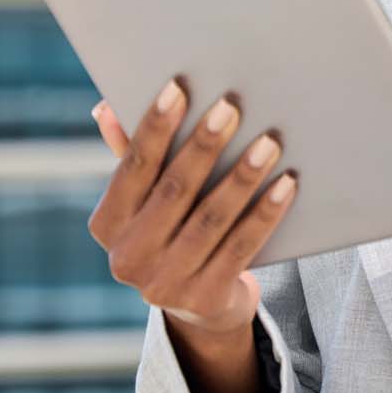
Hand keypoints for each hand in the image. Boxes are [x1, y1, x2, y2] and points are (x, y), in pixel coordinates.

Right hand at [88, 79, 297, 343]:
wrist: (201, 304)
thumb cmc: (172, 228)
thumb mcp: (146, 198)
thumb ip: (130, 154)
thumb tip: (105, 107)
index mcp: (107, 225)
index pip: (132, 167)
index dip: (153, 127)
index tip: (178, 88)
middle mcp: (128, 259)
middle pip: (173, 190)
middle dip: (204, 145)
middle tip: (230, 107)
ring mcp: (165, 284)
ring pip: (211, 219)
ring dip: (243, 176)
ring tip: (269, 142)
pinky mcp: (205, 299)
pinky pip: (242, 246)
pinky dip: (266, 213)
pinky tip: (286, 184)